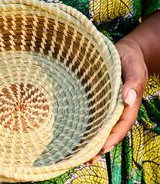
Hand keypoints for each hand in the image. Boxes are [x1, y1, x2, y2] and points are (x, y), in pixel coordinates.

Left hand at [87, 37, 147, 164]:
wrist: (123, 52)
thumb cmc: (129, 58)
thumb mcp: (134, 66)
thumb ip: (134, 82)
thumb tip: (129, 99)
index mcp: (128, 102)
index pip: (122, 124)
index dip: (113, 137)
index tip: (102, 148)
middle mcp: (118, 107)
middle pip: (110, 130)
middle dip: (100, 145)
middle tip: (86, 159)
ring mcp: (108, 105)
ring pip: (102, 125)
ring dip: (92, 140)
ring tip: (79, 154)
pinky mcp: (99, 100)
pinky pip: (94, 115)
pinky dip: (88, 126)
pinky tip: (78, 134)